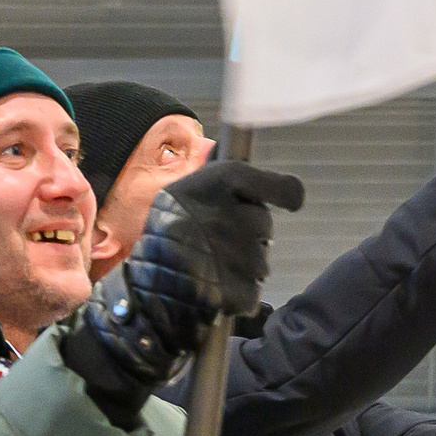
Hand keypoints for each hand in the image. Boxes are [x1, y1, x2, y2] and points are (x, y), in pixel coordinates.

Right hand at [69, 161, 308, 403]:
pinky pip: (253, 290)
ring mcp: (240, 255)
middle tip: (217, 241)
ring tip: (209, 265)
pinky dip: (238, 292)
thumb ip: (213, 175)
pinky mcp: (241, 289)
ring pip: (261, 260)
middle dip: (248, 234)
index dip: (286, 193)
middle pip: (265, 226)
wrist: (145, 286)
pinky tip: (213, 286)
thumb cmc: (164, 234)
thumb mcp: (182, 192)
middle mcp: (236, 216)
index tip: (290, 201)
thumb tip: (225, 143)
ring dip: (243, 265)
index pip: (279, 187)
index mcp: (222, 184)